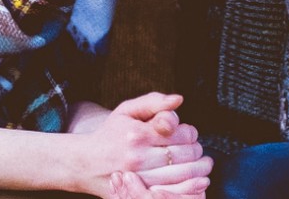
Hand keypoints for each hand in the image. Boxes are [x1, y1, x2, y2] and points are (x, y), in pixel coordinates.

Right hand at [75, 92, 212, 197]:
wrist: (85, 163)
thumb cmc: (110, 134)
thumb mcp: (127, 110)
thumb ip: (154, 102)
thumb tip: (179, 100)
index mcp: (137, 134)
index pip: (182, 133)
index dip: (191, 132)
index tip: (187, 133)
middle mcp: (138, 158)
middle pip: (186, 155)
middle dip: (197, 150)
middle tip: (196, 149)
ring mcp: (139, 180)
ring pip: (184, 175)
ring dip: (200, 169)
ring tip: (202, 165)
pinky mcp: (138, 195)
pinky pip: (173, 192)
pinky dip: (190, 187)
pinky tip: (195, 181)